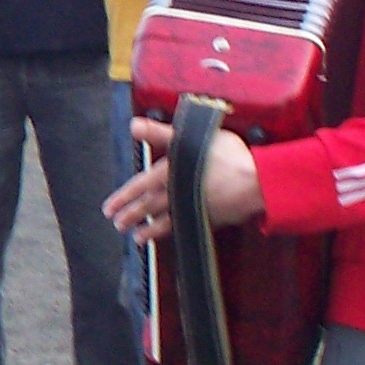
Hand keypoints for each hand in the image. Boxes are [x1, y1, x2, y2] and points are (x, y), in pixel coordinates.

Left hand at [105, 115, 263, 239]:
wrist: (256, 182)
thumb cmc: (227, 155)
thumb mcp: (190, 137)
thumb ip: (160, 132)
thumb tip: (133, 125)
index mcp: (170, 173)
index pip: (140, 186)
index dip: (123, 197)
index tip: (109, 208)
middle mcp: (177, 193)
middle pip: (149, 207)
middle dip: (131, 216)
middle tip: (117, 225)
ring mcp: (193, 208)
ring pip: (165, 222)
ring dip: (149, 230)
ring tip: (136, 239)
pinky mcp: (209, 218)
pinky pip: (185, 227)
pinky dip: (173, 233)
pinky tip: (168, 235)